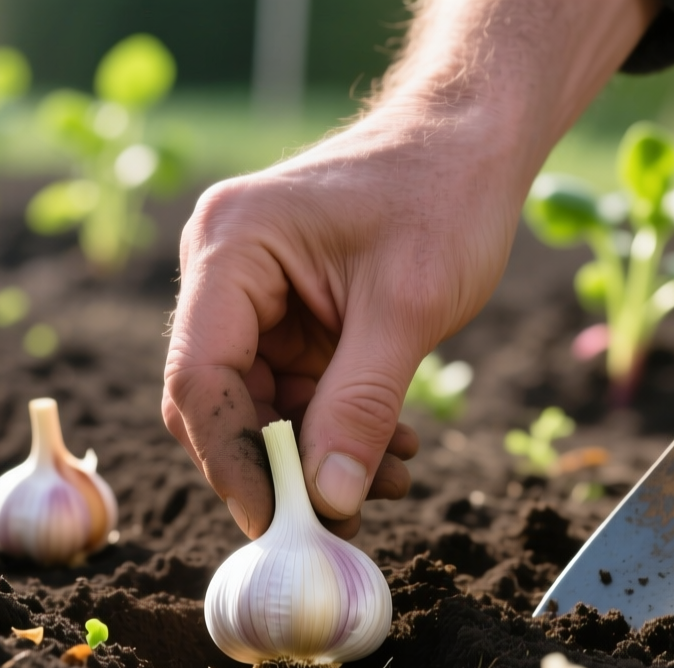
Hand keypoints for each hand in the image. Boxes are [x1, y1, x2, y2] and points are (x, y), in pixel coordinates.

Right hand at [163, 0, 656, 538]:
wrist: (474, 140)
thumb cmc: (443, 194)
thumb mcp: (408, 309)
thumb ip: (361, 406)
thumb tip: (329, 502)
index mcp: (230, 248)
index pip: (199, 376)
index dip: (232, 459)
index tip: (278, 520)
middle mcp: (222, 271)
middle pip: (219, 399)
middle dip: (280, 465)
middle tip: (339, 518)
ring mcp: (251, 295)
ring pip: (260, 406)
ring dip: (318, 454)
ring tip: (392, 479)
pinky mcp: (284, 314)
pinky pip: (293, 391)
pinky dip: (337, 426)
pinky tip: (392, 448)